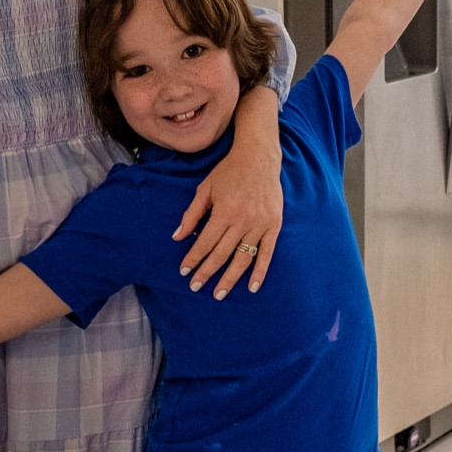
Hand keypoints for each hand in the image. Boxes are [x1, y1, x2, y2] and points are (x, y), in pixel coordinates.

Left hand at [173, 88, 283, 298]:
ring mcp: (260, 224)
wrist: (259, 157)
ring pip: (243, 258)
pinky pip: (267, 253)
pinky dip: (260, 271)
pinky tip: (253, 287)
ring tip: (219, 294)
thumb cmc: (229, 172)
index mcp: (224, 211)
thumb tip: (177, 237)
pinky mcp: (274, 225)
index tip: (185, 271)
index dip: (194, 258)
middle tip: (196, 287)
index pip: (205, 243)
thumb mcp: (205, 189)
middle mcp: (243, 220)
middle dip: (207, 272)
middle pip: (222, 254)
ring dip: (230, 278)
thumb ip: (191, 214)